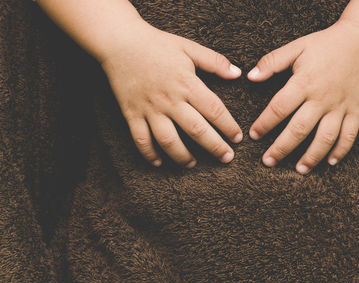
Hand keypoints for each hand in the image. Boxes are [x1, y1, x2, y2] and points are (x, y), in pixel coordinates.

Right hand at [101, 24, 242, 167]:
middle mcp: (170, 100)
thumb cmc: (157, 44)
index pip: (214, 110)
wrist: (120, 41)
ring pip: (169, 141)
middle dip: (215, 147)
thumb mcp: (189, 48)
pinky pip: (141, 139)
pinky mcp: (132, 114)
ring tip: (193, 164)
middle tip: (227, 158)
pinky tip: (159, 163)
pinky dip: (149, 154)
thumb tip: (237, 73)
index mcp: (187, 83)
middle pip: (197, 130)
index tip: (237, 137)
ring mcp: (150, 109)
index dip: (229, 126)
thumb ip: (215, 62)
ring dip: (183, 157)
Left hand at [248, 20, 358, 173]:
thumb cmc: (326, 43)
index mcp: (304, 83)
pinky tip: (331, 162)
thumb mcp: (297, 47)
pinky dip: (341, 151)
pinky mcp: (356, 110)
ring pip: (324, 138)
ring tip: (299, 169)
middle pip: (299, 130)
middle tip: (268, 162)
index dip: (264, 124)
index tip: (254, 135)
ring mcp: (340, 107)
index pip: (279, 109)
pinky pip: (349, 135)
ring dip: (311, 157)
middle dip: (281, 148)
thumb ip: (272, 62)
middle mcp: (322, 99)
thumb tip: (250, 77)